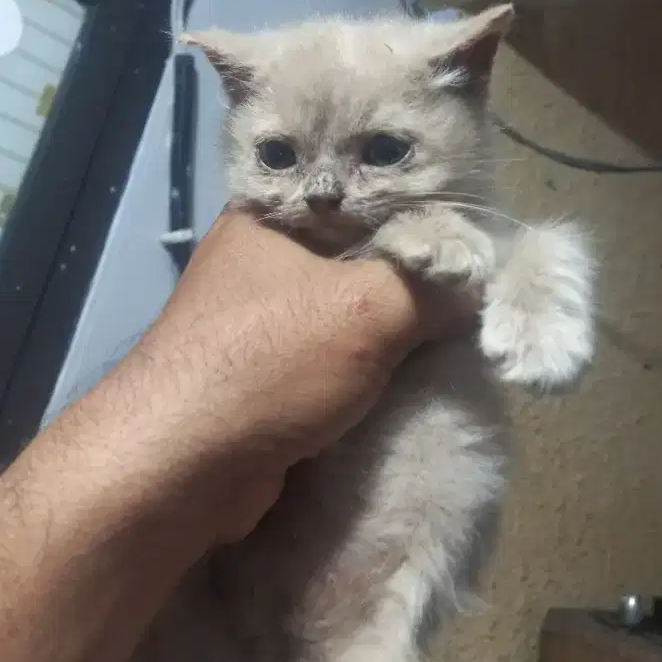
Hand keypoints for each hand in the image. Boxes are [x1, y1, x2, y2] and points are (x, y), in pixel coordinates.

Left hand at [109, 207, 453, 541]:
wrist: (180, 467)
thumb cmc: (270, 363)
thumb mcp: (369, 308)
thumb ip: (432, 284)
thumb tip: (481, 280)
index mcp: (273, 215)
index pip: (366, 193)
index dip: (424, 212)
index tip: (478, 238)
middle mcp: (261, 258)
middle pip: (360, 254)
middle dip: (413, 277)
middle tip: (476, 290)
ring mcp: (259, 319)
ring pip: (348, 310)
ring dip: (393, 328)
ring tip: (456, 332)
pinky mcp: (265, 373)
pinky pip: (335, 357)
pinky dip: (369, 366)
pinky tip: (412, 374)